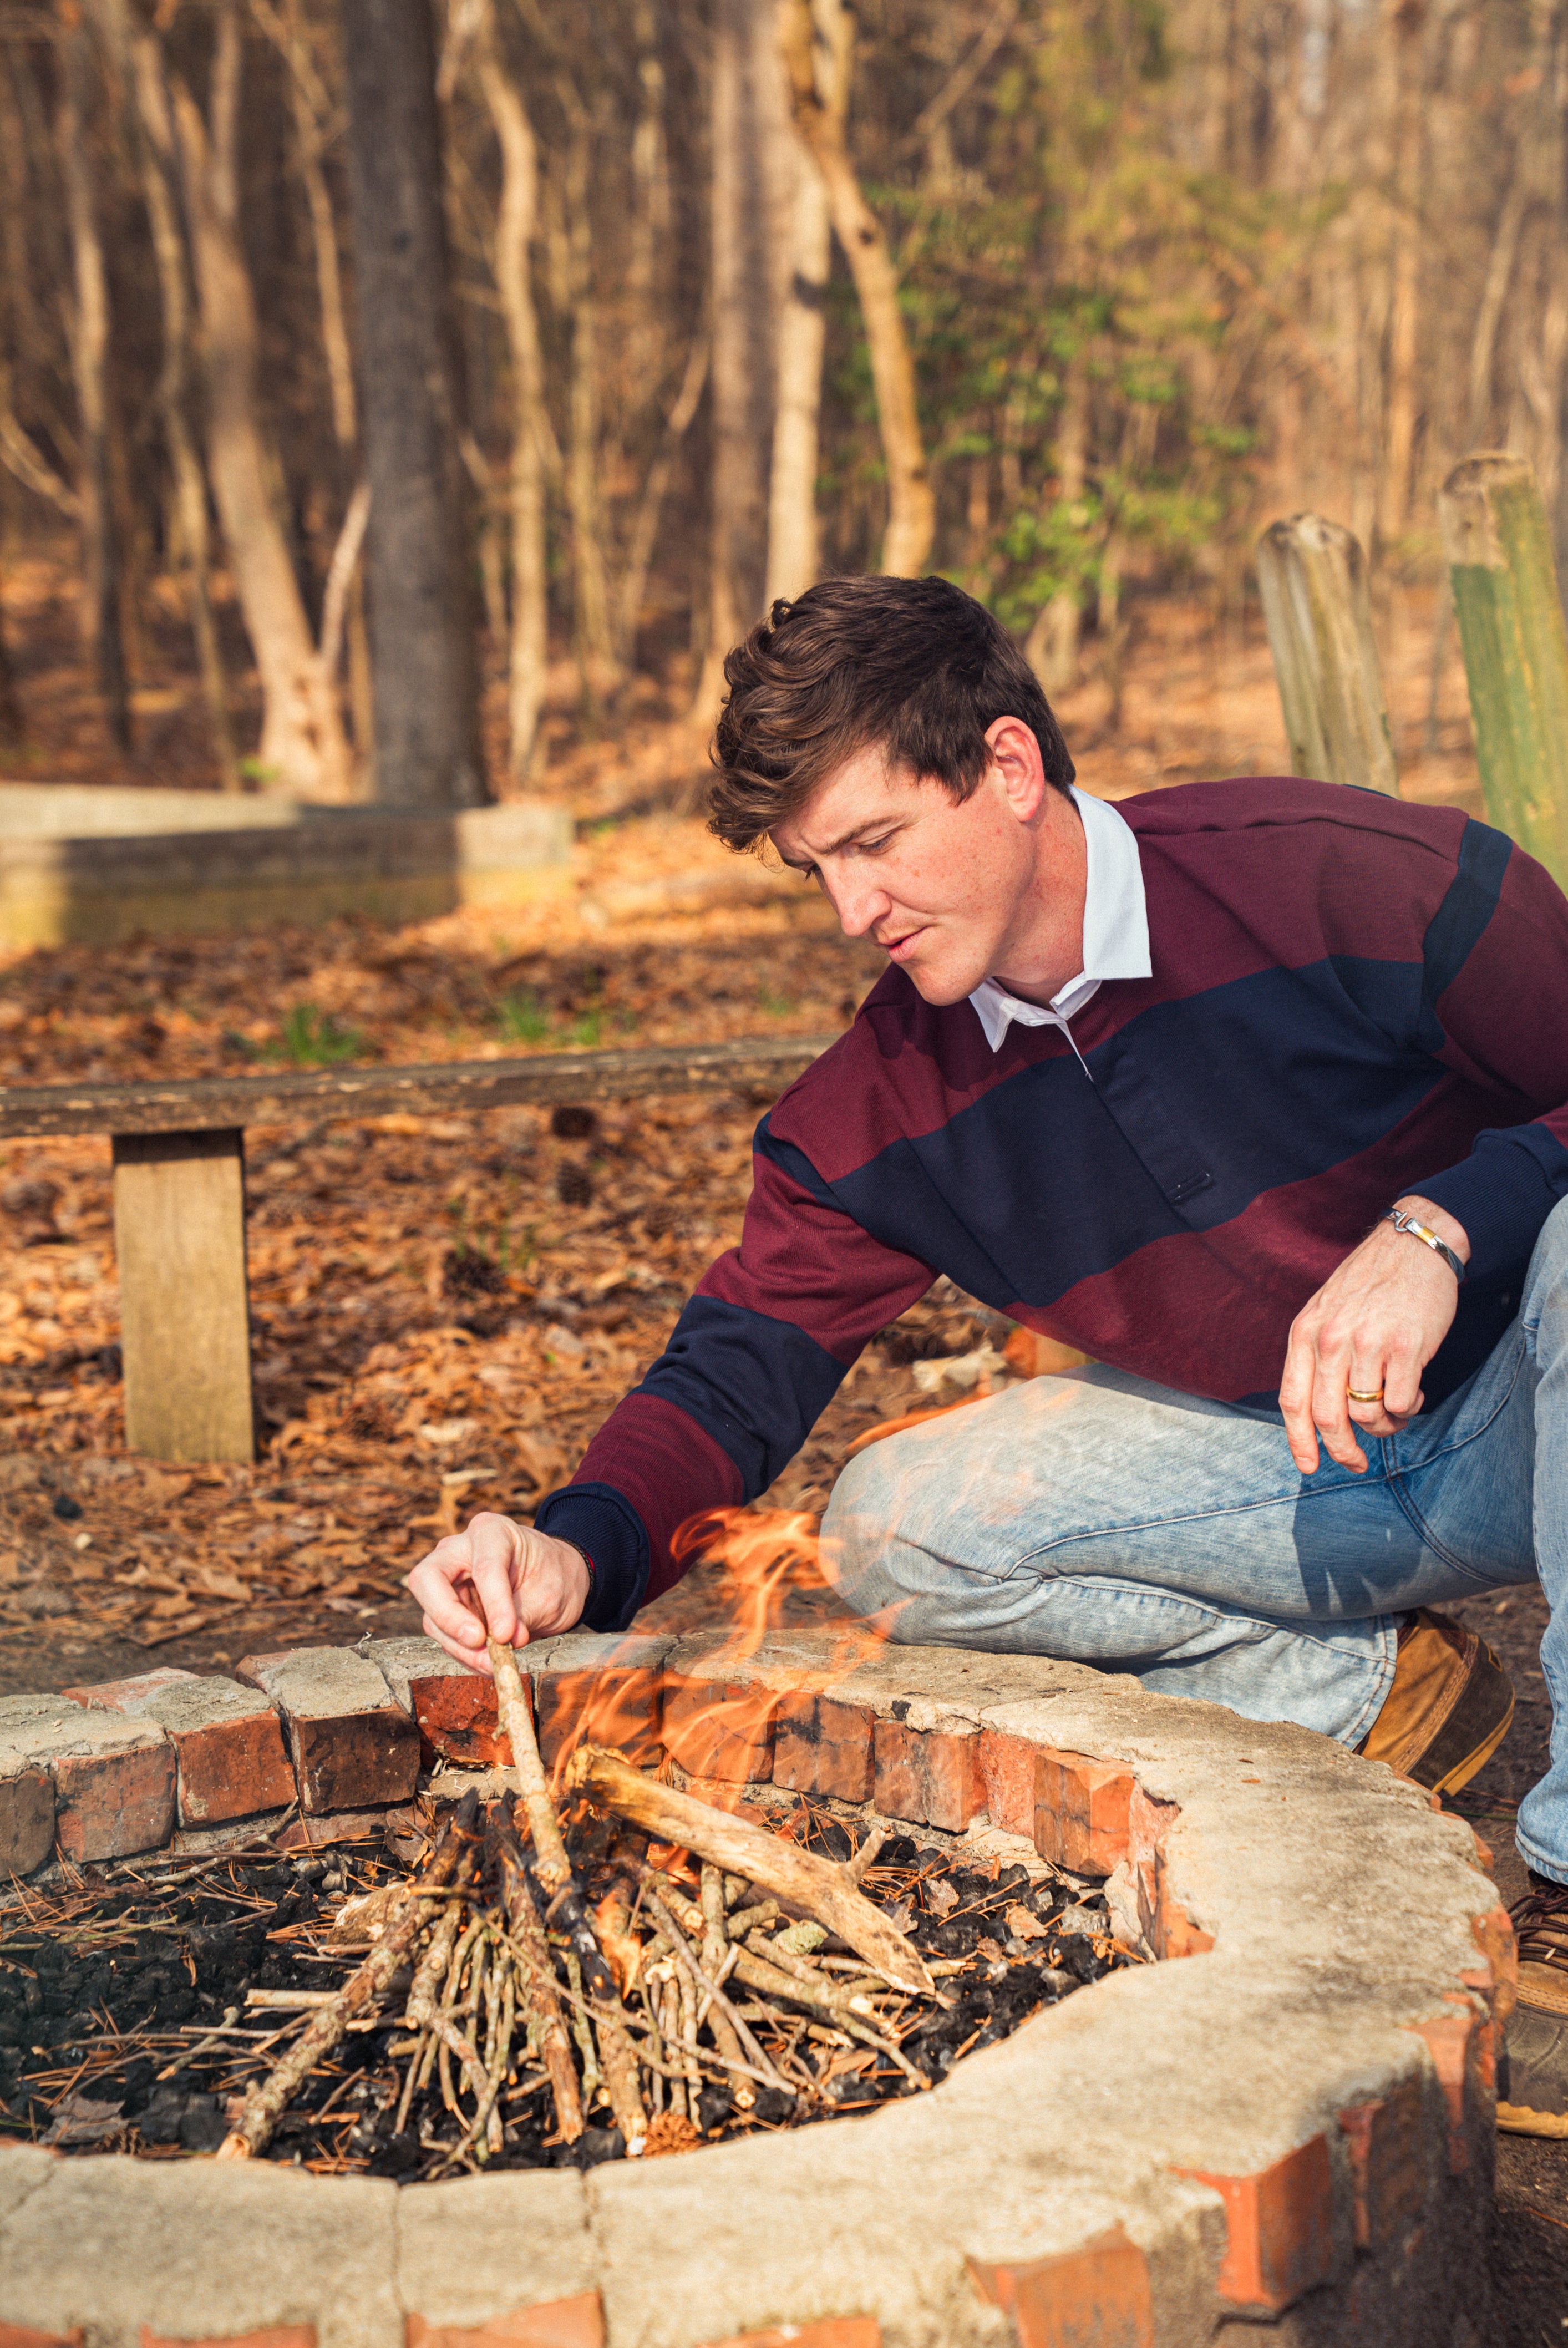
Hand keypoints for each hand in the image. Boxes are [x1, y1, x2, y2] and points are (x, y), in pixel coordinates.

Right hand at [404, 1511, 589, 1673]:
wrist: (556, 1581)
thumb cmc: (553, 1577)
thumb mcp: (548, 1594)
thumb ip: (521, 1617)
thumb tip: (501, 1643)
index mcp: (491, 1531)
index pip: (484, 1566)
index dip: (494, 1603)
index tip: (506, 1634)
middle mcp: (458, 1550)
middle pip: (428, 1579)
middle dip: (448, 1616)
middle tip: (476, 1642)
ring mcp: (447, 1580)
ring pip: (433, 1616)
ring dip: (460, 1647)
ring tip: (494, 1663)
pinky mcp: (446, 1608)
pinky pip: (444, 1635)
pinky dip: (464, 1654)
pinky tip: (489, 1663)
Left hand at [1279, 1196, 1468, 1475]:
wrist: (1414, 1246)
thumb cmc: (1370, 1284)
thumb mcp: (1326, 1311)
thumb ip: (1316, 1355)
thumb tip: (1317, 1414)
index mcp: (1305, 1333)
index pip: (1293, 1401)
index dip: (1298, 1441)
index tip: (1308, 1467)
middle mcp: (1332, 1340)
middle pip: (1328, 1418)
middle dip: (1342, 1451)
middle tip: (1356, 1463)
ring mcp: (1368, 1344)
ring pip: (1368, 1414)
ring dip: (1384, 1425)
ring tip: (1394, 1409)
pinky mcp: (1406, 1347)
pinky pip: (1401, 1402)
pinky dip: (1409, 1407)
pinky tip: (1414, 1389)